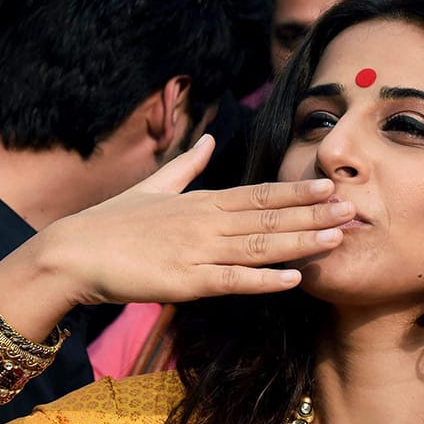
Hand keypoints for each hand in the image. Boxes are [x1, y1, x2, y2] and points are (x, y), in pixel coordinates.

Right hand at [0, 134, 353, 323]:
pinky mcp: (183, 282)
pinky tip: (295, 279)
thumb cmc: (110, 223)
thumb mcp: (152, 188)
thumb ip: (185, 167)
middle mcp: (205, 222)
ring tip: (338, 236)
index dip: (294, 191)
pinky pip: (232, 281)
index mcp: (200, 203)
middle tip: (352, 206)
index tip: (328, 184)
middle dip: (312, 213)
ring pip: (259, 246)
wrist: (71, 253)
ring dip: (301, 241)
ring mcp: (196, 251)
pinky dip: (264, 280)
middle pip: (268, 218)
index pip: (257, 194)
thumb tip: (205, 141)